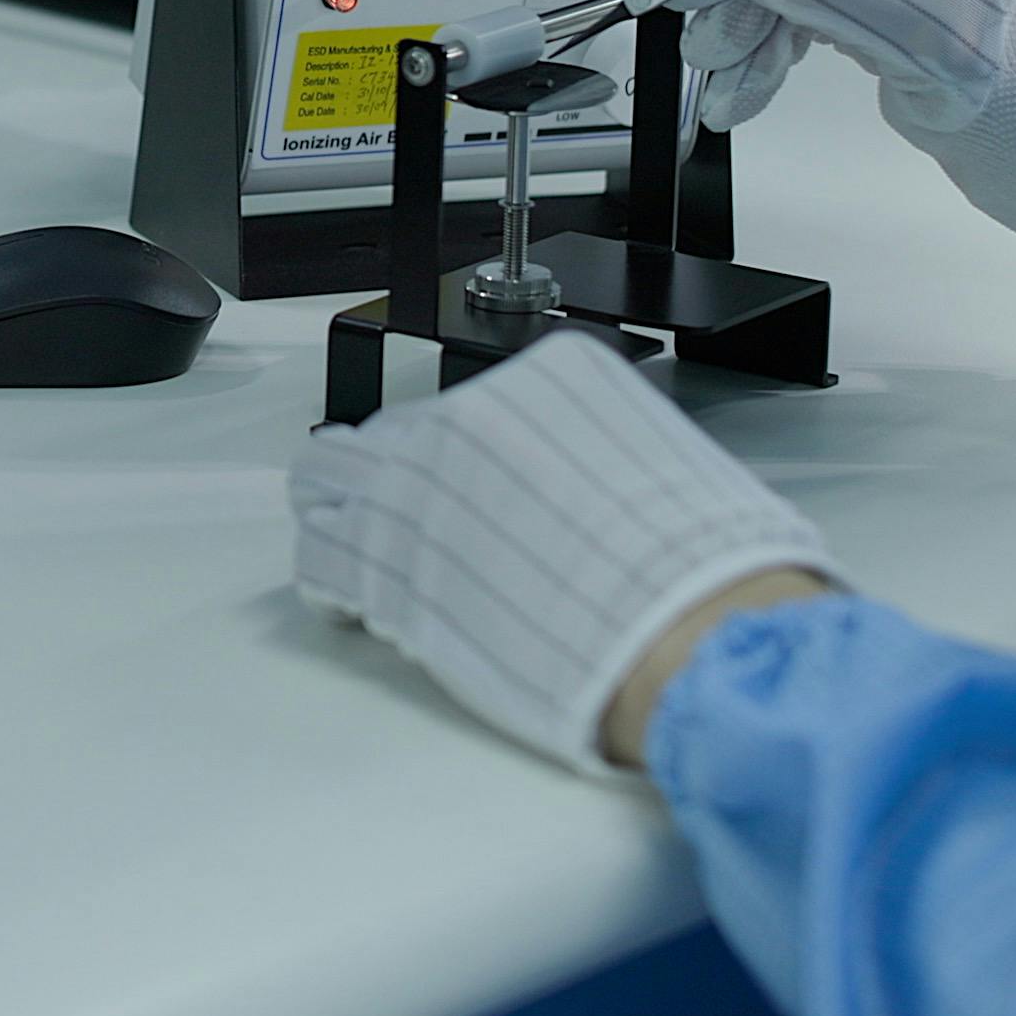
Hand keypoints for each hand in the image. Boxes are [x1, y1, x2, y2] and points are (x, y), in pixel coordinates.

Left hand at [290, 332, 839, 775]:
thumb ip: (590, 457)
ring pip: (328, 476)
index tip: (470, 480)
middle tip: (413, 517)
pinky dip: (331, 578)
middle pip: (391, 432)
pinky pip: (319, 556)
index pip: (465, 400)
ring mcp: (411, 485)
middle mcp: (463, 417)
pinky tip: (352, 599)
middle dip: (396, 474)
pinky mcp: (380, 563)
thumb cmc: (696, 567)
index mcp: (540, 379)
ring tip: (363, 545)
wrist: (690, 636)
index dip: (462, 451)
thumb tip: (572, 486)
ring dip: (345, 510)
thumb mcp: (658, 463)